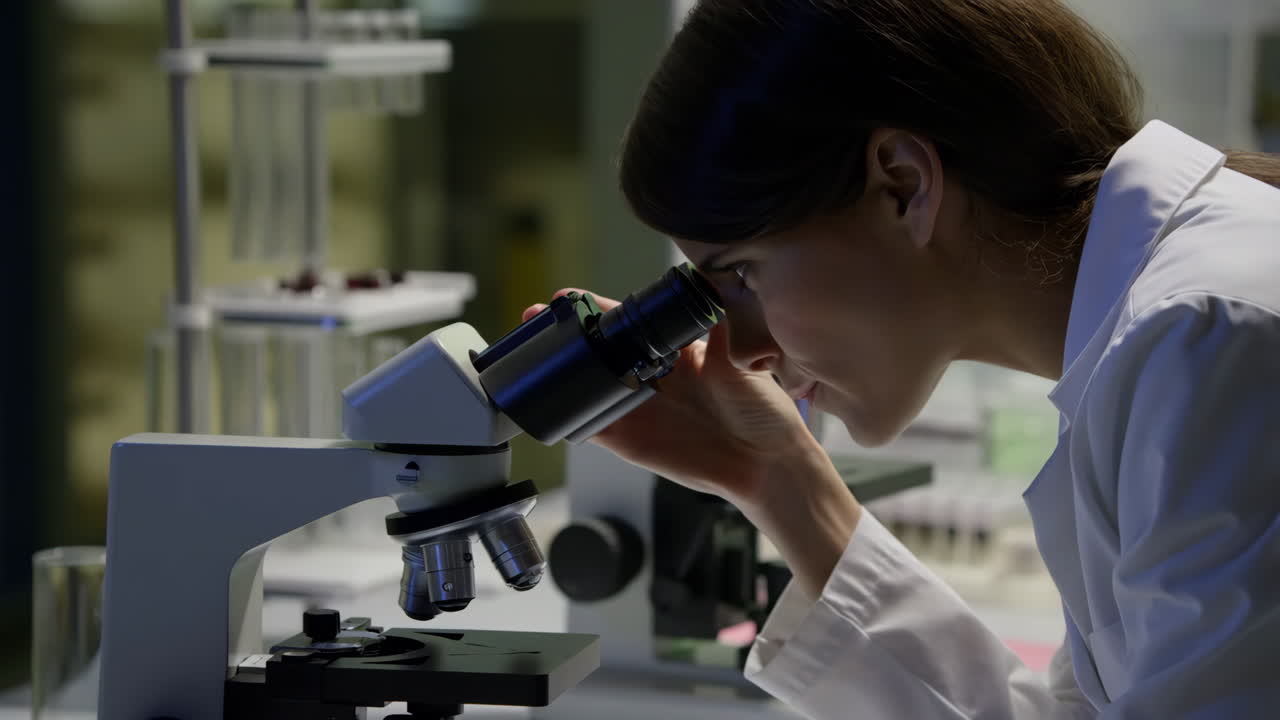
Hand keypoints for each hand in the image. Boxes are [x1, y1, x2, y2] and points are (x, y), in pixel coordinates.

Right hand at [523, 289, 816, 505]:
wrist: (764, 462)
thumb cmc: (761, 409)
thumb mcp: (741, 356)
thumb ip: (721, 320)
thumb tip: (713, 279)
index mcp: (672, 350)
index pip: (626, 322)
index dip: (595, 309)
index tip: (570, 297)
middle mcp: (649, 376)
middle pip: (597, 350)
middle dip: (565, 335)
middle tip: (536, 318)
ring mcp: (636, 409)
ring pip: (588, 385)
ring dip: (559, 371)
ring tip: (533, 355)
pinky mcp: (628, 441)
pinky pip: (591, 427)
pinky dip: (570, 417)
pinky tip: (548, 402)